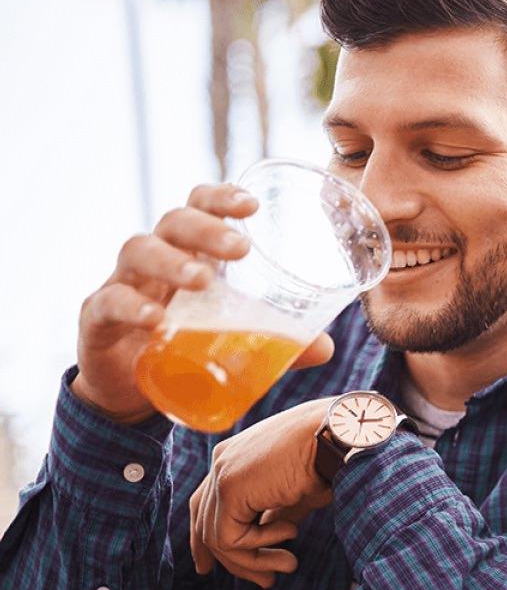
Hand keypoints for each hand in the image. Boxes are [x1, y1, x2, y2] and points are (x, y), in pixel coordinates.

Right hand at [71, 183, 333, 423]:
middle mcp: (153, 260)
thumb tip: (326, 347)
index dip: (220, 197)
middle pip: (173, 222)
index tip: (252, 205)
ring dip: (173, 261)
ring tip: (204, 280)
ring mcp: (122, 285)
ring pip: (138, 252)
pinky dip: (131, 307)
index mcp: (187, 253)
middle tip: (241, 248)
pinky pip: (108, 303)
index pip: (198, 206)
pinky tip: (156, 320)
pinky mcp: (97, 320)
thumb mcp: (231, 340)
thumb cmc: (183, 346)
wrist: (129, 391)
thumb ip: (276, 341)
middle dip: (207, 227)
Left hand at [188, 397, 335, 587]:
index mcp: (235, 457)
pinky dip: (259, 547)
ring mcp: (222, 473)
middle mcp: (222, 462)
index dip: (205, 540)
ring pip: (216, 538)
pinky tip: (291, 533)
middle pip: (203, 523)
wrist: (339, 436)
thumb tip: (265, 539)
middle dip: (233, 561)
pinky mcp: (229, 488)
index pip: (204, 504)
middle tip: (266, 583)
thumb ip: (274, 514)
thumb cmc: (328, 458)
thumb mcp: (296, 493)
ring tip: (290, 564)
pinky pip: (230, 538)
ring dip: (255, 561)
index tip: (211, 567)